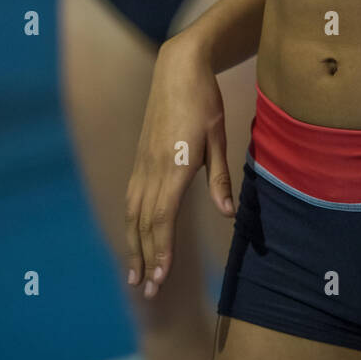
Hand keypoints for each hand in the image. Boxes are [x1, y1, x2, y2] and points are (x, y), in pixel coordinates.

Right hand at [125, 34, 233, 299]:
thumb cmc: (204, 100)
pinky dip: (132, 223)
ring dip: (135, 245)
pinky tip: (134, 236)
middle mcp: (153, 168)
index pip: (164, 217)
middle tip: (148, 291)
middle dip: (147, 258)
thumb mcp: (218, 137)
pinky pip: (133, 197)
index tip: (161, 277)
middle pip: (146, 222)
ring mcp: (143, 163)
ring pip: (134, 212)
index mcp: (175, 165)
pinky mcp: (141, 157)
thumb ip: (220, 178)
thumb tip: (228, 214)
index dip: (162, 249)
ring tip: (134, 274)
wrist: (178, 68)